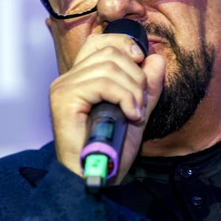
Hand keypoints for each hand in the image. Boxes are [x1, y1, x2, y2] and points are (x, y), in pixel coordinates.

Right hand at [49, 33, 165, 182]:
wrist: (96, 178)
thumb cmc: (112, 150)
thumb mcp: (137, 112)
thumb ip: (147, 86)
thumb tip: (156, 58)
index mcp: (82, 77)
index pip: (101, 41)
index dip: (125, 45)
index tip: (141, 63)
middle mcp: (68, 78)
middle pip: (111, 52)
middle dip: (136, 76)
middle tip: (140, 104)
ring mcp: (64, 87)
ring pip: (110, 67)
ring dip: (133, 90)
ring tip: (135, 113)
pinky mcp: (64, 98)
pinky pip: (103, 83)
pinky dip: (124, 97)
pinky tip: (130, 115)